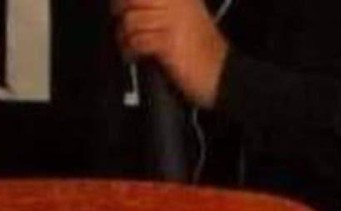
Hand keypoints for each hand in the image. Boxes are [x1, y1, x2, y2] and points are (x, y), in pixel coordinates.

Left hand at [113, 0, 228, 107]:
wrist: (221, 73)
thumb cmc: (200, 49)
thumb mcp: (182, 18)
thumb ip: (158, 8)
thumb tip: (124, 6)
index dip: (123, 1)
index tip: (119, 11)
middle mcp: (176, 2)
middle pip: (131, 0)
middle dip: (120, 16)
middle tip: (123, 30)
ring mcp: (172, 20)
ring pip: (131, 21)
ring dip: (124, 38)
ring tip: (130, 48)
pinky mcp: (167, 41)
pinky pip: (136, 40)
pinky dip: (131, 51)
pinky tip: (136, 56)